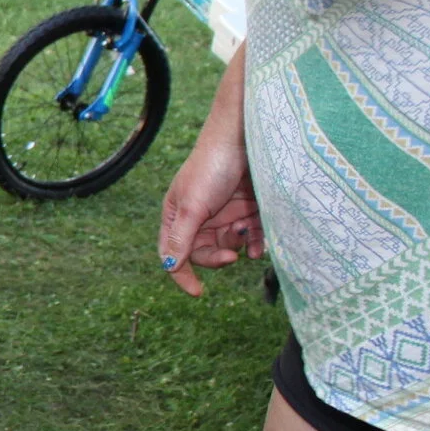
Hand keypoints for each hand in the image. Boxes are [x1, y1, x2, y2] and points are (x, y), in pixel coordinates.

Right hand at [158, 114, 262, 297]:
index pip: (174, 253)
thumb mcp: (193, 206)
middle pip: (204, 252)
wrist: (247, 138)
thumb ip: (182, 238)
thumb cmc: (212, 167)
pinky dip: (255, 244)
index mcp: (178, 215)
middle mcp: (200, 217)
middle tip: (231, 256)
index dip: (183, 274)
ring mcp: (225, 213)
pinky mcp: (249, 209)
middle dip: (217, 256)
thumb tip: (169, 266)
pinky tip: (260, 247)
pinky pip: (251, 237)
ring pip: (229, 245)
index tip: (198, 292)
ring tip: (245, 231)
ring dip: (237, 244)